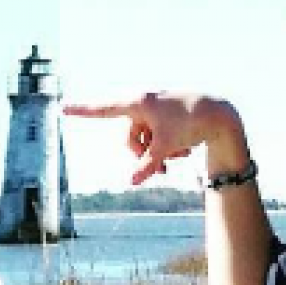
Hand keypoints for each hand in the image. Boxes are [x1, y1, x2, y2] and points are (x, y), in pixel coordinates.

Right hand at [62, 92, 245, 186]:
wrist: (223, 115)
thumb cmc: (192, 124)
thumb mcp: (166, 148)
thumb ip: (146, 166)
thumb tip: (132, 183)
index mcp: (139, 102)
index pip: (104, 110)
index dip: (82, 111)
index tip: (63, 107)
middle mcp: (144, 101)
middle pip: (130, 136)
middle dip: (143, 155)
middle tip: (162, 170)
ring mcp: (156, 107)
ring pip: (145, 138)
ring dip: (157, 152)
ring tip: (179, 158)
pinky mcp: (167, 113)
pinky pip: (157, 134)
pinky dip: (166, 144)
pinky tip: (185, 148)